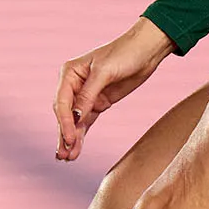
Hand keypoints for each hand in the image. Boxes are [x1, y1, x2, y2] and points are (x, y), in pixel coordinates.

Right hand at [54, 17, 175, 160]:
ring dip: (71, 139)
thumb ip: (88, 95)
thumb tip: (74, 116)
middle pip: (65, 114)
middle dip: (64, 134)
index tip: (70, 139)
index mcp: (69, 73)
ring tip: (68, 158)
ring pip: (75, 121)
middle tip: (64, 154)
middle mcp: (74, 85)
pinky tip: (76, 149)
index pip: (62, 102)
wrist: (147, 50)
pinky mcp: (99, 102)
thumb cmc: (124, 53)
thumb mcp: (105, 72)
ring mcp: (86, 95)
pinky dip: (82, 135)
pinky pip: (86, 122)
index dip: (65, 122)